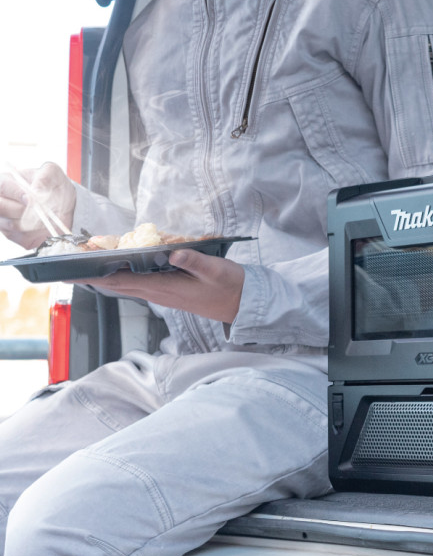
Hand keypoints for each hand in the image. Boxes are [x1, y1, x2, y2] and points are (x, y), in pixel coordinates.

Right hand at [0, 162, 75, 248]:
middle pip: (1, 207)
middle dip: (20, 210)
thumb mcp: (54, 174)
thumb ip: (45, 177)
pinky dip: (31, 232)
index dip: (15, 193)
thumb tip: (36, 189)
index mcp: (7, 181)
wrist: (65, 207)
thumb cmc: (54, 186)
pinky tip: (41, 225)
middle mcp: (1, 199)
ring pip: (9, 223)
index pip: (3, 187)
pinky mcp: (10, 233)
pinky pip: (16, 235)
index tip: (30, 199)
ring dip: (30, 222)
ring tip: (45, 217)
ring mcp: (3, 217)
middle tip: (38, 211)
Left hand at [72, 249, 245, 323]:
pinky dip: (121, 277)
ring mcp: (163, 294)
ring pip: (126, 286)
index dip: (97, 276)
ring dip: (104, 277)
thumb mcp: (216, 271)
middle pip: (118, 286)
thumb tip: (173, 251)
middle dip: (91, 277)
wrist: (242, 304)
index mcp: (166, 288)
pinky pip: (137, 285)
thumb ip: (195, 260)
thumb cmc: (230, 286)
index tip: (74, 272)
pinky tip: (116, 270)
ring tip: (84, 266)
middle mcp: (160, 293)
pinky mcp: (169, 292)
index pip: (123, 282)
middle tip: (66, 269)